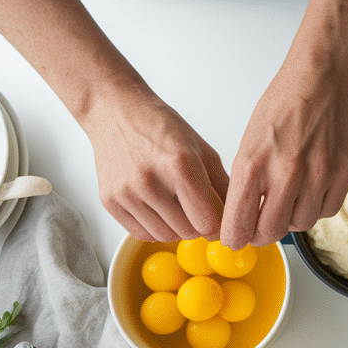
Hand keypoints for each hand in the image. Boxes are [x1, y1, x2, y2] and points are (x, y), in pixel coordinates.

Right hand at [84, 87, 228, 240]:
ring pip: (164, 236)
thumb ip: (222, 184)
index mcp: (181, 164)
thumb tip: (237, 214)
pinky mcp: (109, 200)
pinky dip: (155, 228)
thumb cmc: (160, 126)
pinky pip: (141, 233)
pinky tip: (158, 210)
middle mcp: (151, 180)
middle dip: (198, 226)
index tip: (217, 219)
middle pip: (187, 232)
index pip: (207, 222)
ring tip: (177, 208)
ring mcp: (127, 192)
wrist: (113, 110)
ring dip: (176, 229)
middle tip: (197, 211)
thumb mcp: (201, 148)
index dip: (217, 225)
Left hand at [220, 61, 347, 247]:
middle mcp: (286, 173)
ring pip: (300, 224)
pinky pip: (326, 211)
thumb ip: (247, 182)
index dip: (235, 238)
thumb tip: (242, 217)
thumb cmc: (283, 106)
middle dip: (262, 232)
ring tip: (289, 196)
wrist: (321, 80)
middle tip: (261, 224)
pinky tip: (310, 188)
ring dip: (292, 217)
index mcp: (254, 164)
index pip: (239, 224)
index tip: (235, 239)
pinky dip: (316, 206)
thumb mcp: (249, 141)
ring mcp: (318, 175)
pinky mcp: (342, 174)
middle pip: (271, 232)